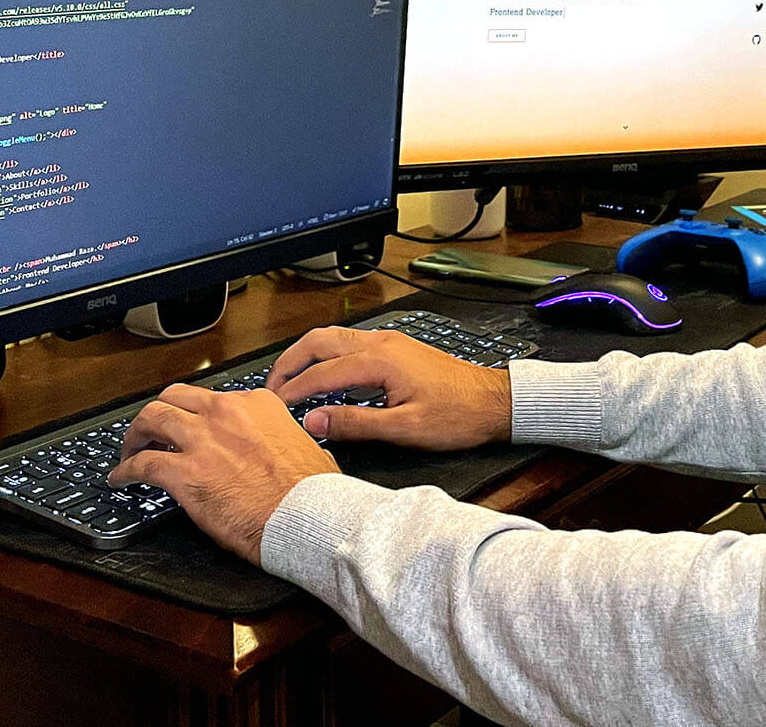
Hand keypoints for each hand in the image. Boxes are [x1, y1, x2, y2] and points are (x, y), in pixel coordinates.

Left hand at [106, 383, 338, 562]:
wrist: (308, 516)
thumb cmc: (312, 491)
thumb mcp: (302, 443)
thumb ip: (281, 436)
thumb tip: (283, 446)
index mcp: (255, 404)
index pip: (211, 398)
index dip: (195, 414)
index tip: (190, 427)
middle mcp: (225, 413)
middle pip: (174, 398)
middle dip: (158, 413)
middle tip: (151, 431)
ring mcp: (202, 440)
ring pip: (151, 419)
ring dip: (135, 435)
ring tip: (130, 450)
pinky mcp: (184, 473)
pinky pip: (141, 465)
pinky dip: (125, 471)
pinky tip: (120, 479)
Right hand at [266, 325, 512, 449]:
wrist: (495, 402)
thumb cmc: (459, 416)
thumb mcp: (405, 429)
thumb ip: (356, 424)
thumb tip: (315, 421)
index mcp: (381, 360)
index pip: (321, 372)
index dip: (293, 390)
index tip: (273, 407)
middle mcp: (383, 343)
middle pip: (320, 341)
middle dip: (290, 362)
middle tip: (270, 387)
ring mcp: (390, 342)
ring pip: (334, 337)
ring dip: (307, 355)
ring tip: (289, 380)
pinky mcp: (397, 347)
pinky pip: (350, 342)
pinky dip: (327, 354)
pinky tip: (324, 375)